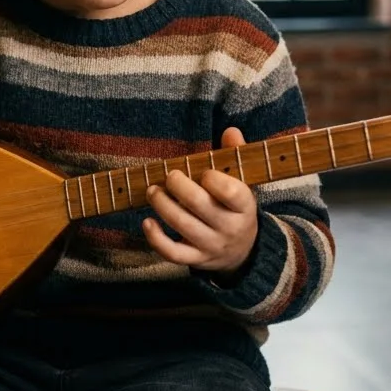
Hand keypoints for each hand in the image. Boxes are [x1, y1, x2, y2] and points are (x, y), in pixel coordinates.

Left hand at [142, 127, 257, 278]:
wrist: (242, 251)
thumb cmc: (236, 208)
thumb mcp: (243, 183)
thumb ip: (235, 156)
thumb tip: (230, 131)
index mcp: (244, 206)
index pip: (233, 193)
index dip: (215, 180)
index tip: (204, 173)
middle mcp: (229, 228)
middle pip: (200, 205)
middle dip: (179, 187)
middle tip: (170, 176)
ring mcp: (211, 245)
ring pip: (182, 225)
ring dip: (162, 205)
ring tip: (153, 190)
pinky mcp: (195, 259)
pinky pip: (173, 253)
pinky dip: (156, 239)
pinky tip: (147, 221)